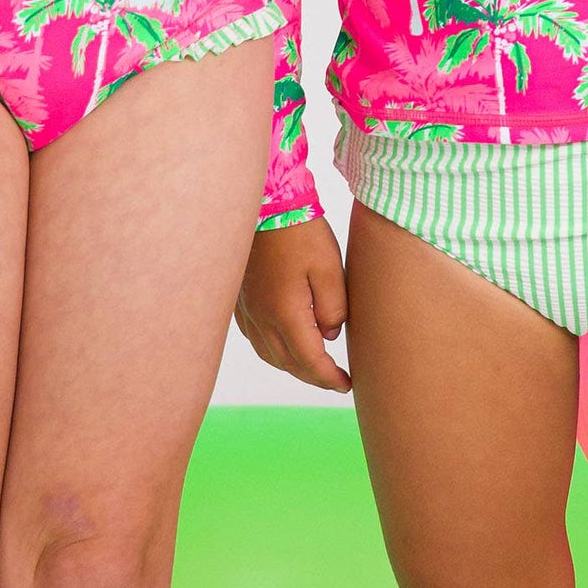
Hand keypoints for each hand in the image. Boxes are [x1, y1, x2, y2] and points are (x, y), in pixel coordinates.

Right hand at [236, 217, 350, 391]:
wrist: (266, 203)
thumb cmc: (300, 232)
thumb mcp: (329, 268)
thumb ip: (334, 308)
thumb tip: (329, 335)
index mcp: (285, 314)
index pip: (310, 361)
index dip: (329, 378)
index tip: (346, 385)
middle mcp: (261, 318)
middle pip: (288, 363)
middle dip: (313, 376)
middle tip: (335, 380)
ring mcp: (247, 310)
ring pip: (270, 354)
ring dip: (293, 366)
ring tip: (314, 366)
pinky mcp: (240, 300)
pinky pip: (256, 338)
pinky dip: (274, 351)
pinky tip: (285, 344)